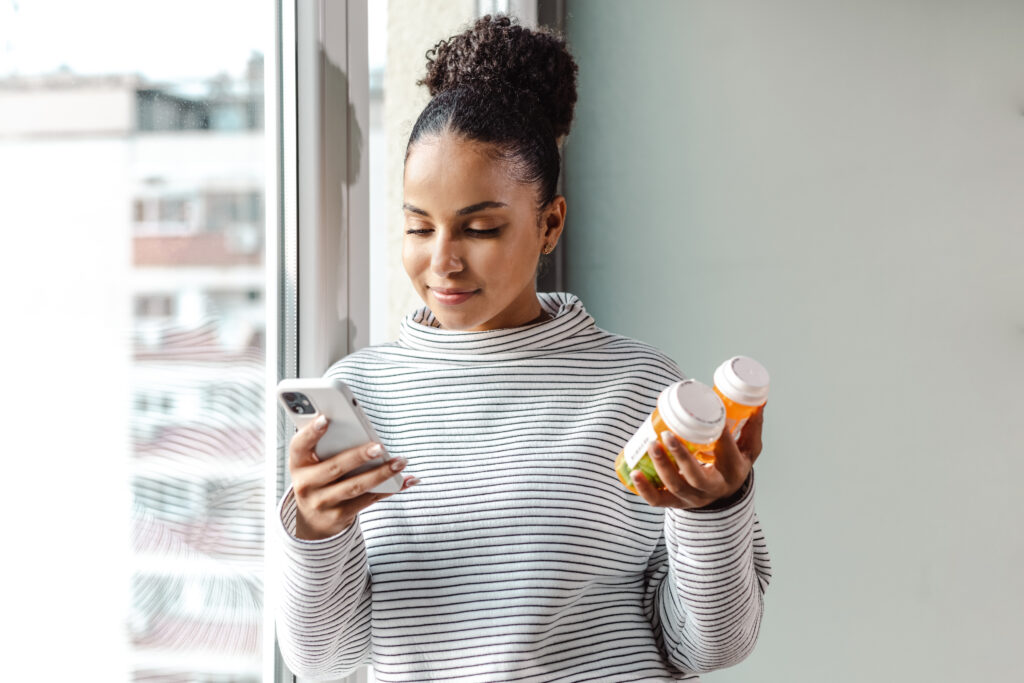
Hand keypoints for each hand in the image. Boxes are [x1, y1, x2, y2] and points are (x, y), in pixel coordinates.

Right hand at [289, 415, 418, 539]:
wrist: (312, 520)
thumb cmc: (318, 478)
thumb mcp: (312, 463)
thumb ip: (326, 444)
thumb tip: (357, 426)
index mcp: (298, 464)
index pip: (299, 446)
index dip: (310, 433)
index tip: (325, 419)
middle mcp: (305, 485)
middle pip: (335, 468)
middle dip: (358, 456)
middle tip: (380, 446)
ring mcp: (322, 503)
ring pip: (355, 486)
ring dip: (381, 473)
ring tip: (400, 462)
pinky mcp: (339, 516)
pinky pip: (368, 500)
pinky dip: (389, 489)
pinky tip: (406, 480)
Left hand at [631, 404, 764, 509]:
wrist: (725, 496)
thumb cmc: (733, 465)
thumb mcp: (748, 449)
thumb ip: (751, 426)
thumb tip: (759, 400)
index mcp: (733, 471)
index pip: (728, 452)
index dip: (721, 435)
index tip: (712, 415)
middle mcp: (714, 488)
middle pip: (697, 476)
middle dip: (681, 457)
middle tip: (667, 435)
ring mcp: (694, 498)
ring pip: (676, 487)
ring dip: (661, 467)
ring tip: (651, 444)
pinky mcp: (677, 503)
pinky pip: (659, 501)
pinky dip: (645, 489)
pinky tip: (635, 473)